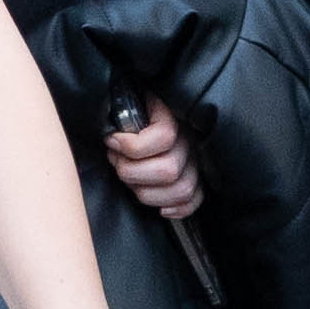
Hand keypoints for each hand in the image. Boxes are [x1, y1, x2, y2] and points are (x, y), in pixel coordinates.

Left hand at [101, 100, 201, 221]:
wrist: (147, 108)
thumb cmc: (133, 106)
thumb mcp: (130, 99)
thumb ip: (125, 111)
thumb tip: (112, 135)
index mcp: (176, 115)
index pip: (164, 136)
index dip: (132, 145)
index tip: (111, 141)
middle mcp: (190, 140)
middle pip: (169, 170)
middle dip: (132, 172)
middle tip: (116, 162)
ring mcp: (196, 161)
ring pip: (181, 189)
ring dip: (147, 192)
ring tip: (129, 179)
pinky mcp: (198, 180)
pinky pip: (194, 201)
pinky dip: (177, 209)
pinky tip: (159, 207)